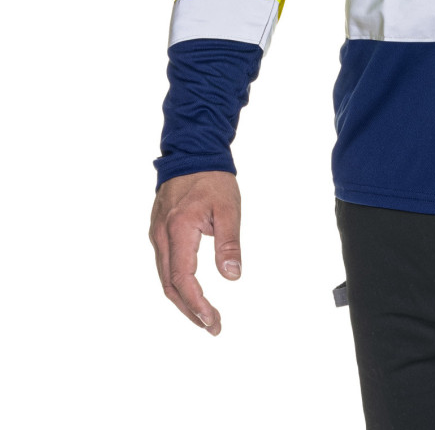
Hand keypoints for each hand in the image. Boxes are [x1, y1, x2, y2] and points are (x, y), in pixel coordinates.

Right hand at [149, 171, 242, 335]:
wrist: (193, 152)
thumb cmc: (212, 179)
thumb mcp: (228, 209)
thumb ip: (229, 243)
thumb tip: (232, 276)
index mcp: (178, 229)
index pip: (182, 279)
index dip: (196, 304)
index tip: (212, 320)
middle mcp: (162, 235)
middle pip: (170, 285)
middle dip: (190, 310)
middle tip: (212, 326)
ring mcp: (157, 234)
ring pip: (165, 278)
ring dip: (183, 300)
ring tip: (204, 316)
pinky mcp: (159, 231)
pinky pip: (164, 265)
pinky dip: (177, 284)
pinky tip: (191, 292)